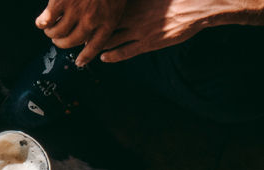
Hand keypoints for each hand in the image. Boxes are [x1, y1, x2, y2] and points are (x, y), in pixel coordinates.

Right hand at [36, 0, 127, 65]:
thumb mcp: (117, 0)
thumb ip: (107, 14)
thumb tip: (92, 31)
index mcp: (108, 20)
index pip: (95, 46)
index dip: (86, 57)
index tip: (79, 63)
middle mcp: (91, 21)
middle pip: (71, 42)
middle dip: (62, 44)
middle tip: (57, 41)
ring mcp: (75, 12)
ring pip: (57, 33)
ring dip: (51, 33)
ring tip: (49, 29)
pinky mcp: (59, 3)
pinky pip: (46, 21)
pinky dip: (42, 23)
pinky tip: (41, 21)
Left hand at [99, 0, 255, 62]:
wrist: (198, 7)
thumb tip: (122, 0)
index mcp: (133, 2)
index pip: (107, 10)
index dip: (94, 14)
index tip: (84, 16)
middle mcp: (133, 16)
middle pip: (102, 25)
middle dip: (89, 31)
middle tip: (78, 35)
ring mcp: (139, 31)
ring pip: (109, 40)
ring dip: (95, 45)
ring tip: (85, 48)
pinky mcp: (148, 43)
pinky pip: (124, 52)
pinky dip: (111, 55)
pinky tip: (103, 57)